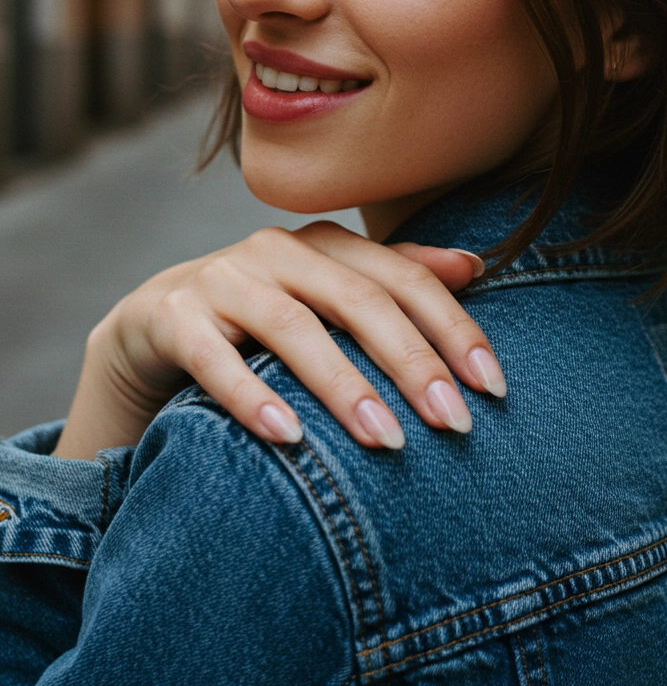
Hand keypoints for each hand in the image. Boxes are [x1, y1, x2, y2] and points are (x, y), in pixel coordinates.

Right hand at [54, 223, 505, 459]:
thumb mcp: (329, 295)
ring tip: (387, 441)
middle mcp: (277, 250)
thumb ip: (396, 279)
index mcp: (326, 244)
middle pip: (357, 299)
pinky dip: (252, 397)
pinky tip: (289, 439)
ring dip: (344, 385)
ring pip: (292, 326)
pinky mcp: (172, 316)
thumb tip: (476, 266)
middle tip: (454, 423)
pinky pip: (214, 357)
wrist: (153, 323)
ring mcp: (221, 279)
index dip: (452, 328)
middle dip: (411, 362)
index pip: (403, 279)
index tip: (493, 386)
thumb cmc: (263, 318)